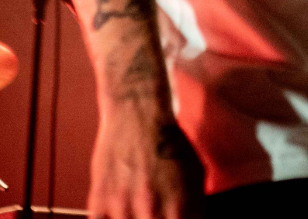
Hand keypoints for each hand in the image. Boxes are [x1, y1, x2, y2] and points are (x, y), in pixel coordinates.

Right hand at [89, 106, 204, 218]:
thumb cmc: (168, 141)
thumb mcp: (194, 174)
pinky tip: (117, 209)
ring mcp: (123, 208)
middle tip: (151, 210)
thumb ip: (193, 208)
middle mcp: (151, 210)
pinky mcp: (99, 202)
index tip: (169, 217)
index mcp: (179, 206)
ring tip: (135, 207)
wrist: (139, 112)